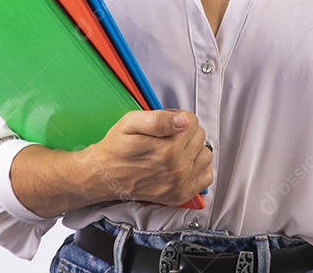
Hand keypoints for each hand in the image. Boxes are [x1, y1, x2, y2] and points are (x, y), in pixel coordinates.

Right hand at [85, 109, 212, 205]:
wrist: (106, 175)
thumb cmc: (118, 148)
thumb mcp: (131, 122)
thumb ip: (159, 118)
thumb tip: (183, 120)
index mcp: (169, 148)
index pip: (192, 121)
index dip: (178, 117)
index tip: (166, 124)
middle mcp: (178, 168)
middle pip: (200, 136)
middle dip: (186, 132)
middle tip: (167, 137)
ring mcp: (181, 183)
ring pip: (206, 155)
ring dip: (194, 149)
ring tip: (176, 150)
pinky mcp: (181, 194)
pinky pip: (206, 177)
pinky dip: (198, 168)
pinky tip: (183, 164)